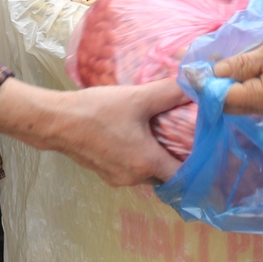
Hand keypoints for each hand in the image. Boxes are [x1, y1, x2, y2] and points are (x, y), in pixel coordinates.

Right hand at [0, 77, 185, 184]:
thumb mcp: (137, 98)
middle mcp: (134, 178)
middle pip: (166, 176)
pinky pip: (131, 170)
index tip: (207, 154)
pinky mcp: (105, 174)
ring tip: (163, 135)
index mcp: (146, 163)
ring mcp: (117, 179)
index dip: (197, 168)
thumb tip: (197, 82)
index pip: (183, 178)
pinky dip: (139, 158)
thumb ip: (169, 92)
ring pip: (148, 174)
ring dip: (156, 158)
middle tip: (187, 140)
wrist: (56, 122)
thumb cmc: (97, 111)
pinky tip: (137, 136)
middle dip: (177, 160)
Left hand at [212, 35, 262, 115]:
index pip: (226, 98)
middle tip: (209, 63)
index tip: (197, 71)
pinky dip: (233, 87)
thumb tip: (216, 72)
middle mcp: (262, 108)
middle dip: (213, 87)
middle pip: (227, 105)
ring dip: (222, 86)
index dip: (208, 86)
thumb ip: (243, 64)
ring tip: (218, 62)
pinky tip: (233, 70)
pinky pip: (243, 99)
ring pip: (234, 103)